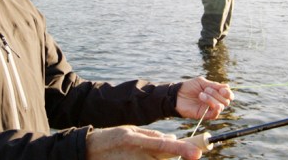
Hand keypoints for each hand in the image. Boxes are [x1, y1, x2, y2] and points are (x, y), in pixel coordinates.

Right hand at [86, 125, 201, 159]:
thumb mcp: (131, 131)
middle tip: (187, 151)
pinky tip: (146, 155)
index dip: (182, 149)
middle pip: (166, 158)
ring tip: (144, 149)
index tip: (197, 152)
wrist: (90, 151)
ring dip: (162, 158)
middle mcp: (138, 155)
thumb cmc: (112, 139)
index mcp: (137, 140)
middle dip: (177, 153)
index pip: (164, 146)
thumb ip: (152, 135)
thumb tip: (172, 138)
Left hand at [175, 77, 233, 119]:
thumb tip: (227, 87)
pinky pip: (214, 115)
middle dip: (217, 94)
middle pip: (226, 101)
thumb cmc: (188, 87)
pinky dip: (216, 110)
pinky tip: (211, 104)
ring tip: (200, 95)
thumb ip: (214, 85)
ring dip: (212, 99)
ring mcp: (209, 109)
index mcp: (215, 93)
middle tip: (206, 89)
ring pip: (220, 107)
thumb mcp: (201, 82)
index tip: (223, 90)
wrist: (176, 94)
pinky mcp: (204, 116)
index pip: (228, 95)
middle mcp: (214, 102)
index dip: (228, 93)